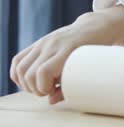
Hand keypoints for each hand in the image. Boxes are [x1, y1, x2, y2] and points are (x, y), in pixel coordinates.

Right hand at [9, 5, 123, 103]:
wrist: (100, 25)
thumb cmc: (102, 48)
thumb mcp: (95, 66)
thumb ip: (75, 84)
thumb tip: (52, 100)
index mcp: (69, 49)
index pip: (43, 72)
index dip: (43, 88)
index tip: (53, 91)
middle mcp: (53, 44)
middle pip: (29, 73)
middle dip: (35, 89)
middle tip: (48, 91)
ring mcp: (44, 42)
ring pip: (20, 67)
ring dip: (25, 83)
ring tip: (40, 87)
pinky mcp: (40, 42)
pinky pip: (19, 59)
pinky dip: (19, 73)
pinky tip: (29, 81)